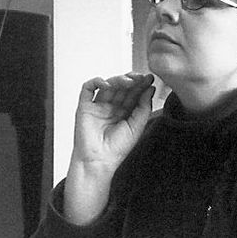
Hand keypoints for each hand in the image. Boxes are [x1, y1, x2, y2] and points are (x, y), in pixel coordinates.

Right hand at [64, 72, 155, 224]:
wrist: (99, 160)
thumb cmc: (117, 149)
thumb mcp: (137, 127)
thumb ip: (144, 108)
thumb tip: (150, 90)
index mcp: (125, 113)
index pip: (133, 94)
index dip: (141, 86)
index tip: (150, 79)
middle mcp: (112, 108)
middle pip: (122, 87)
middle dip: (132, 80)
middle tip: (141, 77)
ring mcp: (98, 106)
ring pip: (108, 85)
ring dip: (118, 79)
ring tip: (129, 81)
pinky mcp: (85, 106)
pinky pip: (88, 88)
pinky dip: (96, 82)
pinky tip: (107, 84)